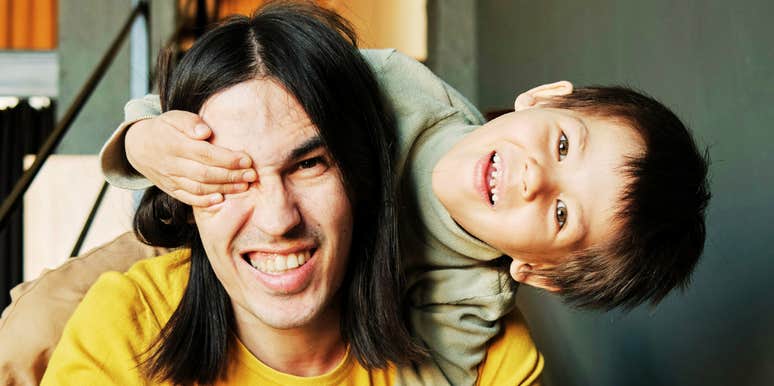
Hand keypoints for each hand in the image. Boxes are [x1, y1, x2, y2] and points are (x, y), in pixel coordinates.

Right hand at [124, 110, 256, 206]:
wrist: (137, 146)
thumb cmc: (164, 129)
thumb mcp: (173, 117)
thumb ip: (190, 122)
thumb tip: (205, 131)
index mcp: (174, 144)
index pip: (205, 153)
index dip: (228, 158)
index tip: (247, 159)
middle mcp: (172, 164)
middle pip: (205, 173)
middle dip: (231, 176)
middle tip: (252, 175)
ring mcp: (170, 179)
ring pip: (199, 187)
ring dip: (223, 189)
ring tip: (244, 186)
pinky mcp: (170, 189)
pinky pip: (187, 198)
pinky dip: (204, 201)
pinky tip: (221, 199)